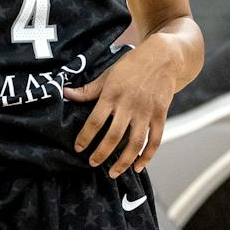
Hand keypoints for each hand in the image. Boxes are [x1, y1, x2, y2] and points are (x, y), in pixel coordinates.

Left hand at [64, 38, 182, 175]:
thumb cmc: (132, 65)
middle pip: (113, 136)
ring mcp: (146, 111)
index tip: (78, 148)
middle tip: (93, 164)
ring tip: (113, 173)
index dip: (85, 137)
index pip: (95, 121)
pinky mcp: (160, 114)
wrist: (163, 56)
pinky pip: (155, 140)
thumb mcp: (108, 74)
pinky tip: (139, 167)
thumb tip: (66, 94)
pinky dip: (148, 156)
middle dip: (101, 154)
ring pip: (135, 143)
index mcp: (112, 94)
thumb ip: (88, 89)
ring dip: (124, 161)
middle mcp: (129, 104)